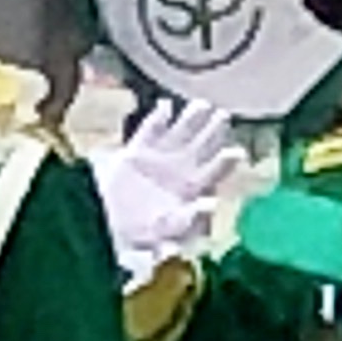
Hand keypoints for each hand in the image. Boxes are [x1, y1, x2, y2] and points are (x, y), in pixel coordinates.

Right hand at [90, 98, 243, 284]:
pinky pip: (149, 131)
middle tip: (224, 116)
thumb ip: (186, 220)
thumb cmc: (140, 234)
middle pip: (202, 146)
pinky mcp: (135, 151)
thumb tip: (210, 206)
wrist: (104, 224)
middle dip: (213, 131)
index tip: (237, 152)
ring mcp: (159, 157)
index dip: (225, 162)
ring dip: (191, 119)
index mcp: (191, 189)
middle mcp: (180, 170)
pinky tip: (165, 106)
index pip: (213, 172)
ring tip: (203, 105)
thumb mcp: (164, 233)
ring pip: (180, 133)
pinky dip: (157, 119)